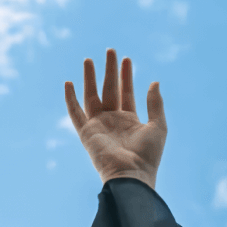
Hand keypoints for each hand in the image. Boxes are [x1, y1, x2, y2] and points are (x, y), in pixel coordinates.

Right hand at [63, 49, 165, 189]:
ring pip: (91, 96)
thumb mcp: (158, 126)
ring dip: (90, 78)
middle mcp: (112, 120)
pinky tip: (68, 83)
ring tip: (88, 59)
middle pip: (109, 90)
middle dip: (109, 70)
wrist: (131, 175)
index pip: (126, 92)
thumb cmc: (147, 155)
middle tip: (110, 50)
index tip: (126, 58)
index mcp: (129, 120)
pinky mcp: (86, 132)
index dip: (126, 75)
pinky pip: (75, 113)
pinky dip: (70, 99)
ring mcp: (98, 125)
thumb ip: (155, 104)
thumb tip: (154, 82)